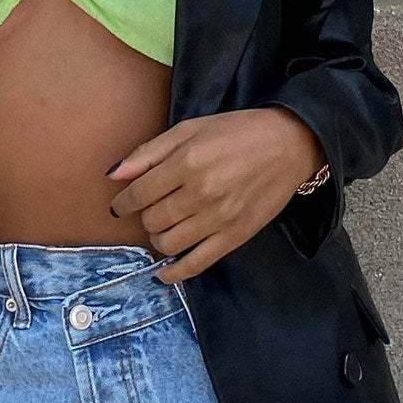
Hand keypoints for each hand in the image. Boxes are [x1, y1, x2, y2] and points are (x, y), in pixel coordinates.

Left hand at [107, 107, 326, 280]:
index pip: (140, 193)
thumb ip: (149, 152)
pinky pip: (197, 263)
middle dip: (144, 216)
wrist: (289, 144)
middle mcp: (201, 193)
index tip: (121, 203)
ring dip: (157, 238)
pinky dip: (175, 272)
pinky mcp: (235, 236)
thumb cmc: (237, 131)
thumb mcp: (190, 129)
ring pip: (169, 243)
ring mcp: (219, 218)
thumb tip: (114, 176)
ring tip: (163, 227)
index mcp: (188, 162)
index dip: (124, 201)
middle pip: (152, 219)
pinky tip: (163, 272)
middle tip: (151, 208)